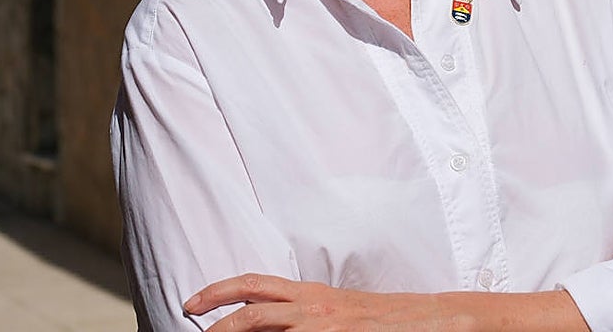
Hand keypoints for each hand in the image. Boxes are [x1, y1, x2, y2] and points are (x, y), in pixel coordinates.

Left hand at [186, 276, 416, 330]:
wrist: (419, 320)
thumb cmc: (376, 317)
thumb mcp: (332, 306)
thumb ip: (298, 311)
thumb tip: (262, 322)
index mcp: (308, 294)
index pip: (253, 285)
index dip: (218, 291)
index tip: (193, 303)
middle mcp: (311, 308)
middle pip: (252, 313)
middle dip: (217, 325)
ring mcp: (322, 328)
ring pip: (265, 329)